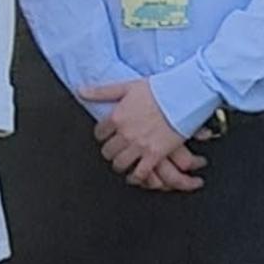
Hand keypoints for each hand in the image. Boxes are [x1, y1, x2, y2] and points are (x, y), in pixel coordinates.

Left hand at [81, 78, 202, 192]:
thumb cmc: (158, 89)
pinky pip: (140, 173)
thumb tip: (80, 91)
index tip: (107, 136)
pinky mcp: (155, 154)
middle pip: (108, 151)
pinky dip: (136, 177)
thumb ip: (102, 91)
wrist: (183, 95)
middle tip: (115, 150)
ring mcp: (140, 145)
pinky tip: (134, 176)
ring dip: (120, 164)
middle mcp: (126, 133)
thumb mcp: (127, 86)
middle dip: (110, 151)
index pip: (99, 133)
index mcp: (117, 117)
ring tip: (123, 162)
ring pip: (120, 163)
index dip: (102, 135)